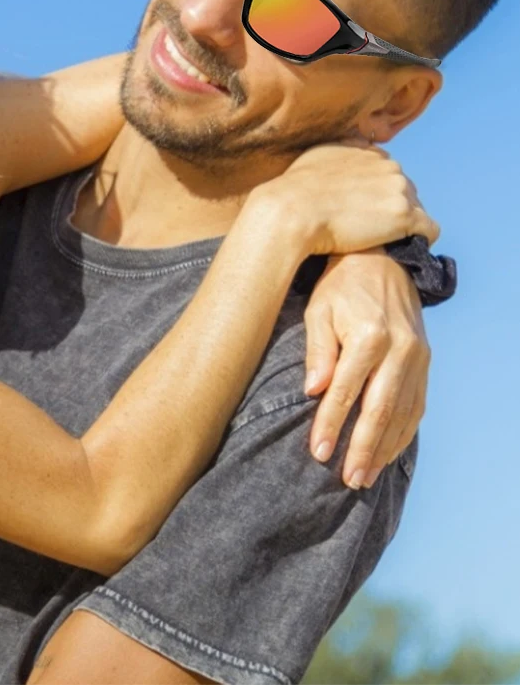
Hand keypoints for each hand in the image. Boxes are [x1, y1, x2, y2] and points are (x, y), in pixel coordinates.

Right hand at [253, 142, 439, 256]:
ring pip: (417, 209)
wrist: (291, 212)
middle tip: (370, 229)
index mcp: (367, 152)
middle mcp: (387, 165)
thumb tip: (339, 165)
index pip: (385, 172)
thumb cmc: (292, 191)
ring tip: (383, 241)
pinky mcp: (404, 216)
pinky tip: (404, 248)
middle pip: (404, 189)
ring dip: (404, 224)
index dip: (375, 193)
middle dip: (391, 207)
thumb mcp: (313, 158)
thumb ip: (335, 157)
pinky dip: (420, 239)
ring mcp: (398, 189)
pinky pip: (429, 229)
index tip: (362, 210)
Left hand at [303, 249, 428, 489]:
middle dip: (363, 448)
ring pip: (403, 413)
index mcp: (370, 335)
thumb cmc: (340, 287)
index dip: (332, 423)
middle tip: (348, 479)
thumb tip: (314, 391)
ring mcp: (418, 357)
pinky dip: (402, 433)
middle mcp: (401, 349)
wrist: (381, 261)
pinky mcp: (425, 362)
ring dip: (385, 448)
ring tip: (364, 476)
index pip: (346, 390)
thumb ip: (318, 350)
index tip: (319, 452)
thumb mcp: (318, 310)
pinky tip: (386, 453)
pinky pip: (417, 406)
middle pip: (380, 409)